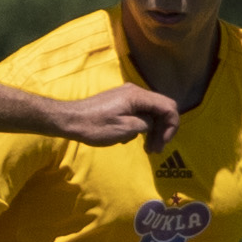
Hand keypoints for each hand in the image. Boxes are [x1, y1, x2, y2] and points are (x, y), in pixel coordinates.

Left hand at [48, 84, 185, 146]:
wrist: (70, 120)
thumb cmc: (95, 126)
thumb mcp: (126, 129)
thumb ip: (146, 124)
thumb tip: (152, 124)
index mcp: (138, 95)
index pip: (168, 106)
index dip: (171, 126)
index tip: (163, 143)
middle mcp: (135, 91)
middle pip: (161, 109)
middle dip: (162, 130)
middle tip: (155, 150)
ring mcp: (126, 96)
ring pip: (150, 112)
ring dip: (152, 130)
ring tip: (147, 148)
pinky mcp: (119, 103)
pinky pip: (138, 113)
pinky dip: (140, 126)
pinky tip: (130, 139)